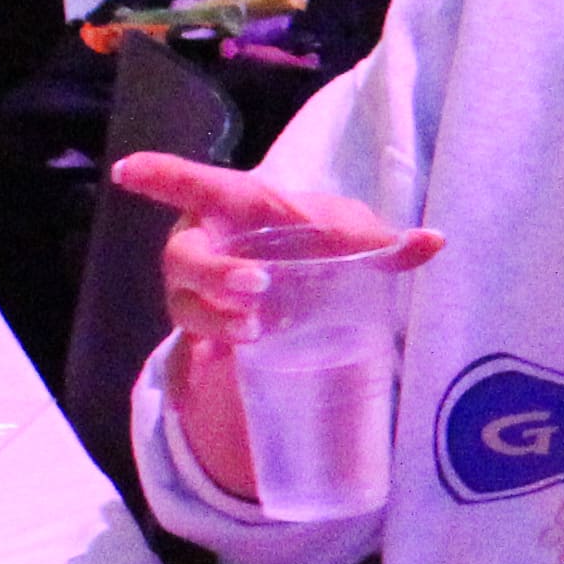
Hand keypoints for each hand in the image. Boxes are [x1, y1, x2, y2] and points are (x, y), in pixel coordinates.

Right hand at [113, 154, 439, 354]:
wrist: (309, 271)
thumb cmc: (320, 236)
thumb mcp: (353, 234)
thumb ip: (386, 241)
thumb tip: (435, 242)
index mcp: (237, 206)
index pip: (195, 185)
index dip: (162, 176)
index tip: (128, 170)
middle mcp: (205, 243)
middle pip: (184, 256)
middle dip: (214, 272)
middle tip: (257, 288)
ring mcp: (198, 288)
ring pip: (184, 304)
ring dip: (212, 319)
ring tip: (254, 332)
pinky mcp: (203, 325)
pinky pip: (186, 348)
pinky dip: (192, 368)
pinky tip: (196, 393)